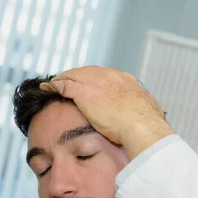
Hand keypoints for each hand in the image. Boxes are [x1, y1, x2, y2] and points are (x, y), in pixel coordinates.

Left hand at [42, 66, 174, 159]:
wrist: (140, 125)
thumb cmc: (147, 124)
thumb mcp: (150, 111)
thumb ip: (146, 110)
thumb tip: (152, 114)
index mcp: (127, 81)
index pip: (107, 76)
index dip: (96, 81)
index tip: (92, 88)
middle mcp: (110, 76)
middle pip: (88, 72)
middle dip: (78, 77)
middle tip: (69, 84)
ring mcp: (95, 82)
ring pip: (73, 75)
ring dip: (63, 79)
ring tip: (55, 85)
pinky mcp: (82, 91)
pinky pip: (62, 84)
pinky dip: (53, 85)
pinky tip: (46, 89)